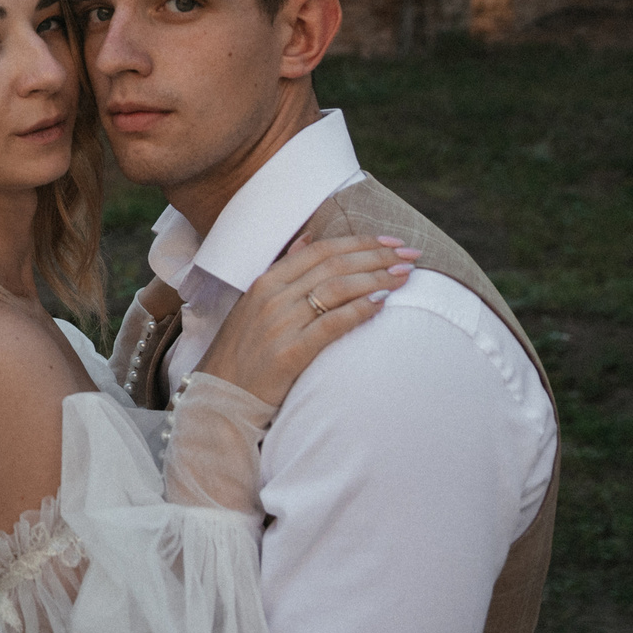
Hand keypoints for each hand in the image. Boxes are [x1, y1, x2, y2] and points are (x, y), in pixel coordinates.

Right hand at [193, 235, 418, 406]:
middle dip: (377, 256)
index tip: (391, 242)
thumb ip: (283, 270)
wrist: (221, 395)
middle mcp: (272, 297)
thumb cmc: (245, 351)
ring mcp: (280, 323)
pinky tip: (382, 303)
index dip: (359, 242)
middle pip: (334, 265)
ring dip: (376, 278)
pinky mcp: (290, 352)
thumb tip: (310, 237)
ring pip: (337, 288)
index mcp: (265, 281)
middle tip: (410, 255)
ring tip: (404, 276)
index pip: (320, 250)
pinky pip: (332, 323)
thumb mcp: (255, 304)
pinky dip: (360, 309)